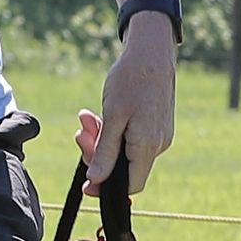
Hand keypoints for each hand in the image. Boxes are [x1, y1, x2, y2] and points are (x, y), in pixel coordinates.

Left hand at [77, 17, 176, 195]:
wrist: (151, 52)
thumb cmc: (130, 80)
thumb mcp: (112, 117)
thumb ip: (105, 152)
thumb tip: (97, 181)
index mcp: (148, 145)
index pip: (130, 185)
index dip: (106, 188)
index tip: (85, 184)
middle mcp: (159, 144)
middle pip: (125, 168)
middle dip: (97, 153)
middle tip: (80, 132)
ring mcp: (160, 135)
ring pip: (126, 151)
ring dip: (103, 139)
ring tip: (87, 116)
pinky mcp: (157, 126)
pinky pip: (133, 138)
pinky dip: (115, 131)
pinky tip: (101, 114)